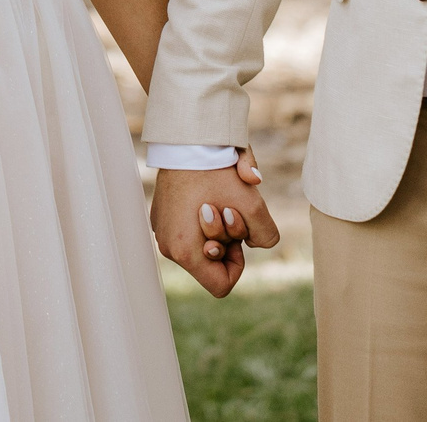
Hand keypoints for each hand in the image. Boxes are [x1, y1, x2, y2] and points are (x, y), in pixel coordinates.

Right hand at [151, 152, 276, 297]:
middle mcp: (167, 246)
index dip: (237, 265)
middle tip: (226, 211)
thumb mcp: (253, 204)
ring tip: (213, 200)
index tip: (237, 238)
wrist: (188, 139)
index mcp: (185, 251)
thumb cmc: (216, 171)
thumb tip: (256, 243)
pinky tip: (203, 195)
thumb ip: (266, 236)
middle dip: (225, 242)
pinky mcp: (160, 217)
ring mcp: (161, 231)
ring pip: (199, 247)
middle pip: (210, 265)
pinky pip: (186, 232)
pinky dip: (200, 220)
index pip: (221, 286)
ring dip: (214, 229)